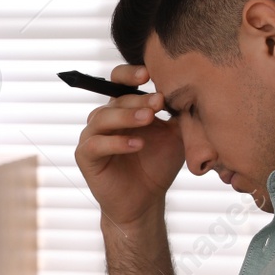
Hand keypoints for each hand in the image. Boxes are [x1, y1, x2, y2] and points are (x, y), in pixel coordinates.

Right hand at [73, 64, 183, 228]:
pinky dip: (116, 142)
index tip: (148, 74)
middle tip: (158, 103)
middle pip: (115, 100)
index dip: (129, 74)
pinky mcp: (86, 157)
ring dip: (126, 116)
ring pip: (102, 117)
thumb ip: (177, 114)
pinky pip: (96, 144)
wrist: (146, 200)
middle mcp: (105, 119)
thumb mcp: (174, 136)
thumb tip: (188, 90)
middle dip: (138, 100)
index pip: (118, 81)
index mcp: (123, 109)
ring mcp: (92, 137)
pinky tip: (136, 144)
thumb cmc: (158, 165)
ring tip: (149, 119)